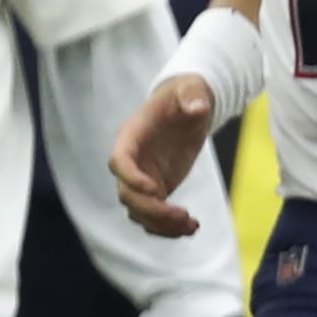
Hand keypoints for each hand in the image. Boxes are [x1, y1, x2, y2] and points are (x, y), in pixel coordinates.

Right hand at [110, 75, 214, 237]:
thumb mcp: (191, 88)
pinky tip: (192, 229)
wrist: (188, 105)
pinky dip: (169, 226)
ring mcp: (142, 178)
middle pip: (127, 194)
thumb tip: (198, 108)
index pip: (119, 161)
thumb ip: (192, 96)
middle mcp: (132, 162)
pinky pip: (155, 214)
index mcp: (131, 136)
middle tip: (180, 214)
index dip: (131, 177)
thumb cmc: (185, 94)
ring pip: (139, 211)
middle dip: (150, 209)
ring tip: (190, 226)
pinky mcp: (157, 188)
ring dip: (161, 224)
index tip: (155, 190)